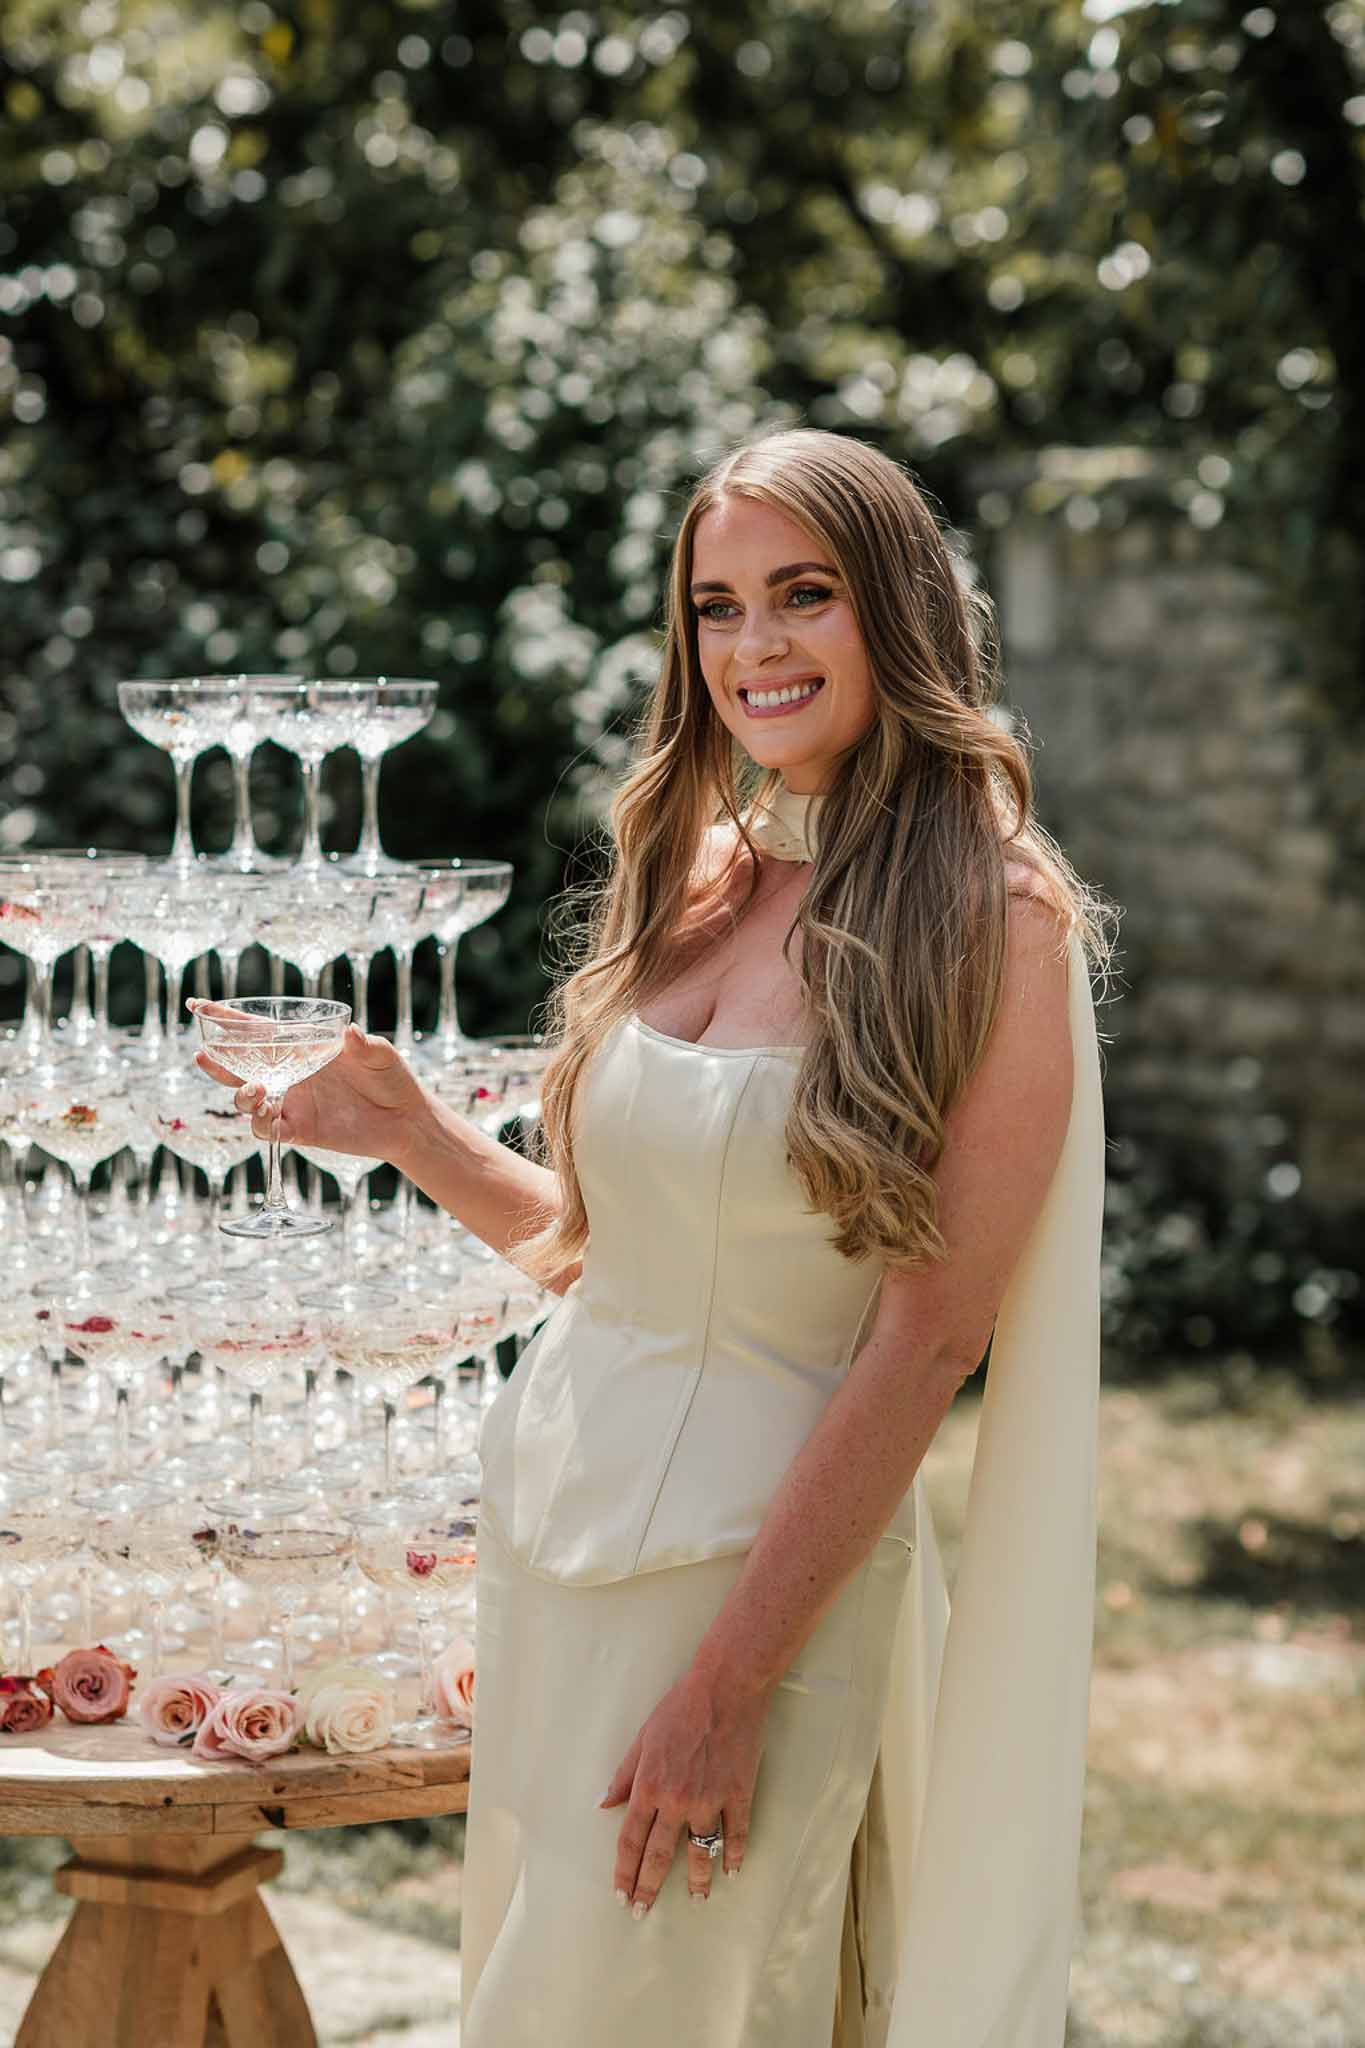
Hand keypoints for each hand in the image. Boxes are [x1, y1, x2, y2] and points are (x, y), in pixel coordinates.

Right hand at [190, 1005, 423, 1162]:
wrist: (406, 1119)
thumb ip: (365, 1046)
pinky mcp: (300, 1130)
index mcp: (302, 1048)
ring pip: (248, 1099)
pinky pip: (269, 1130)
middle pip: (240, 1066)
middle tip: (203, 1054)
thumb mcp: (382, 1056)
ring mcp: (292, 1102)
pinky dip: (261, 1126)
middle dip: (217, 1061)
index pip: (256, 1031)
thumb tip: (353, 1033)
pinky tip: (266, 1118)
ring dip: (241, 1094)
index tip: (196, 1005)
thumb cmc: (392, 1078)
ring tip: (254, 1089)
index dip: (226, 1019)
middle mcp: (290, 1074)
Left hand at [599, 1666, 771, 1913]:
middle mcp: (677, 1800)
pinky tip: (731, 1871)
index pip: (631, 1840)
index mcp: (650, 1786)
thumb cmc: (681, 1706)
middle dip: (648, 1887)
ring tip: (696, 1899)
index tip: (621, 1892)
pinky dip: (734, 1855)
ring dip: (697, 1881)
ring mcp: (710, 1800)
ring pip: (700, 1852)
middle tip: (642, 1912)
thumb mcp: (643, 1737)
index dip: (624, 1871)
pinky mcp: (739, 1794)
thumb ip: (624, 1775)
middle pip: (659, 1855)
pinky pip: (736, 1834)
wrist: (726, 1687)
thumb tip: (604, 1804)